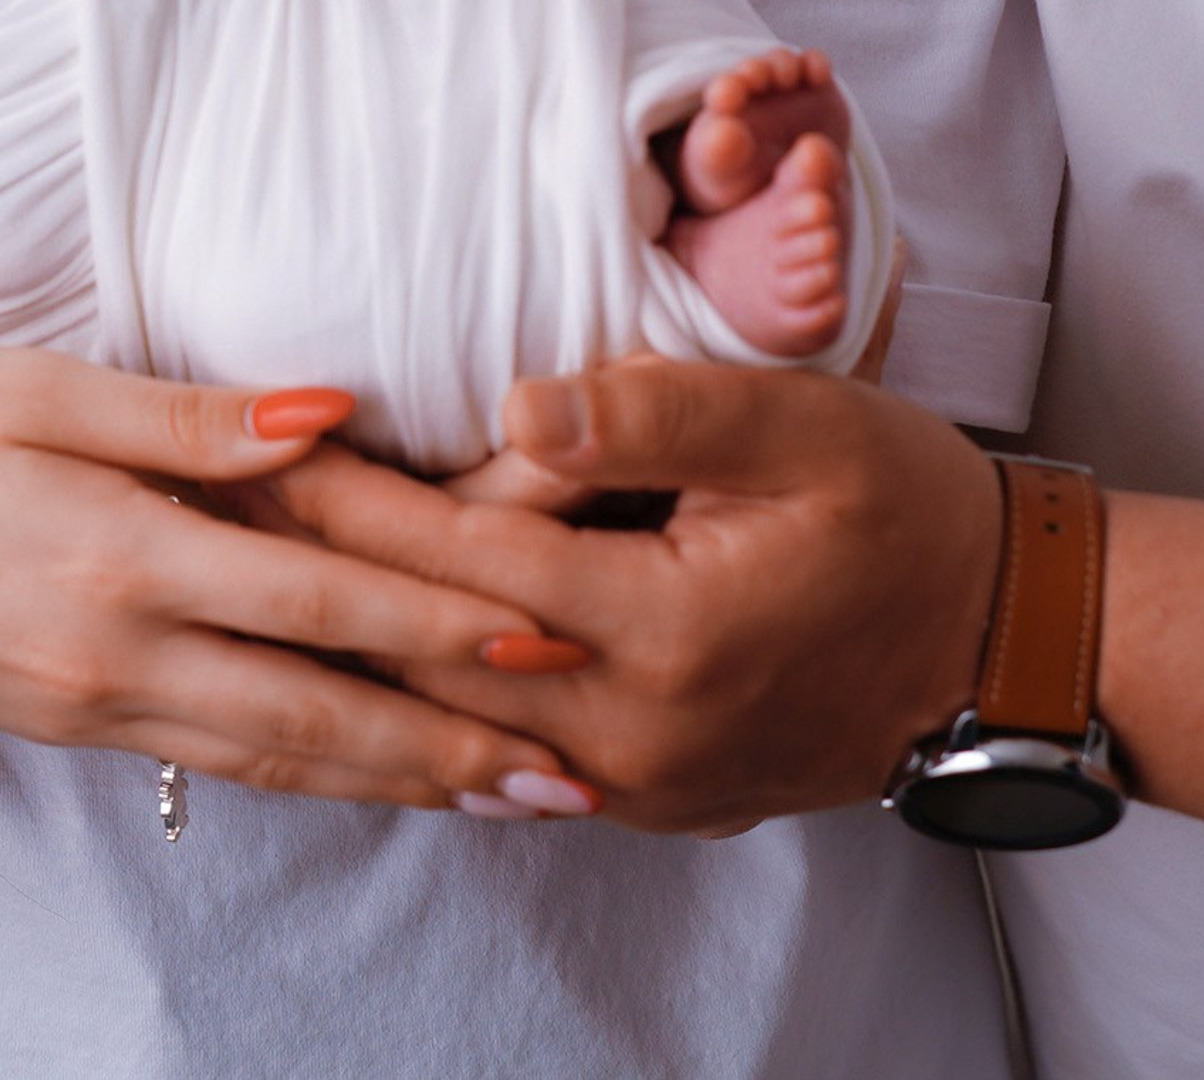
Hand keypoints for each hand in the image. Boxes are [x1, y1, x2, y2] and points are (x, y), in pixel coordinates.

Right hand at [0, 347, 600, 813]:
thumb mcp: (32, 389)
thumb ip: (186, 416)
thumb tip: (330, 415)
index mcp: (123, 553)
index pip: (320, 598)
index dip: (442, 621)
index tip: (554, 639)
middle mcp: (123, 652)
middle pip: (322, 712)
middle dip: (456, 742)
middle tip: (576, 771)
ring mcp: (97, 706)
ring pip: (283, 760)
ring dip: (403, 780)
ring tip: (509, 798)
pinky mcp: (74, 724)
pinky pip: (222, 765)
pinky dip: (316, 781)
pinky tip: (371, 781)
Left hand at [243, 356, 998, 831]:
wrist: (996, 639)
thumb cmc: (899, 505)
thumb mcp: (796, 424)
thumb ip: (650, 411)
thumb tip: (511, 405)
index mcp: (662, 630)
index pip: (456, 557)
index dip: (345, 501)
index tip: (247, 453)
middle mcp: (632, 731)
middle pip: (428, 651)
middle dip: (313, 580)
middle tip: (207, 514)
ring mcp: (638, 784)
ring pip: (453, 723)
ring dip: (352, 646)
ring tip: (252, 581)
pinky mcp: (648, 797)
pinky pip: (504, 754)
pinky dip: (426, 700)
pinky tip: (361, 658)